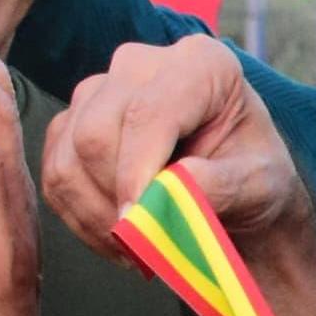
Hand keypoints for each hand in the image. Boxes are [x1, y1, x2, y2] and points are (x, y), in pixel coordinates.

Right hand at [38, 33, 315, 265]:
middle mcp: (142, 65)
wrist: (237, 195)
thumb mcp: (260, 185)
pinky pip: (55, 174)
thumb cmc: (254, 182)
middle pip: (95, 132)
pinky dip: (80, 218)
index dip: (136, 171)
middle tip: (145, 246)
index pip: (148, 112)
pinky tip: (117, 238)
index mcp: (201, 65)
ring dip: (95, 217)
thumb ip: (222, 185)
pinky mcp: (72, 124)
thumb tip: (171, 190)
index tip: (137, 223)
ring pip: (67, 156)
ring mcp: (99, 91)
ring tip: (136, 250)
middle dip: (114, 199)